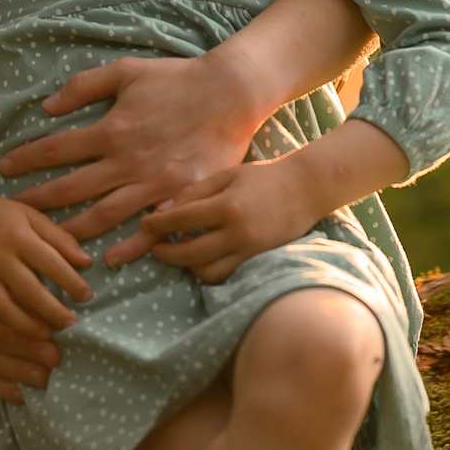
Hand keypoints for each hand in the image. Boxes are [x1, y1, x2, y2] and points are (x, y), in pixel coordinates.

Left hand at [0, 52, 269, 266]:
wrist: (230, 93)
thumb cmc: (177, 79)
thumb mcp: (127, 71)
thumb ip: (84, 86)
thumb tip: (47, 106)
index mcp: (112, 129)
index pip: (56, 149)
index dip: (26, 160)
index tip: (3, 168)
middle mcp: (128, 161)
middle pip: (72, 190)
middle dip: (38, 204)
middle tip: (12, 217)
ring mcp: (154, 183)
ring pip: (104, 216)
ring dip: (73, 232)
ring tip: (49, 246)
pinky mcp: (181, 196)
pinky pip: (152, 228)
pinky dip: (132, 247)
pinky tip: (112, 260)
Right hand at [0, 167, 94, 352]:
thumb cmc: (1, 216)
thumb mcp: (31, 216)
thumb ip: (59, 238)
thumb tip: (87, 262)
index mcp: (18, 235)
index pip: (50, 262)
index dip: (71, 282)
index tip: (87, 297)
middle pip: (28, 290)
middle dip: (53, 311)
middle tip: (72, 326)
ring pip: (2, 309)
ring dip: (26, 327)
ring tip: (47, 337)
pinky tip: (15, 340)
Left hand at [140, 158, 325, 284]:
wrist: (305, 190)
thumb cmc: (263, 177)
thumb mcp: (227, 175)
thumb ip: (195, 192)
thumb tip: (163, 209)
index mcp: (227, 206)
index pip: (182, 220)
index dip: (157, 225)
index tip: (144, 225)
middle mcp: (237, 233)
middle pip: (189, 253)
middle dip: (166, 253)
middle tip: (154, 247)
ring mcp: (248, 250)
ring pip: (207, 272)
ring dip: (187, 265)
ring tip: (180, 250)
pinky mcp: (257, 260)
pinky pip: (226, 274)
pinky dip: (208, 270)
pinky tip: (201, 256)